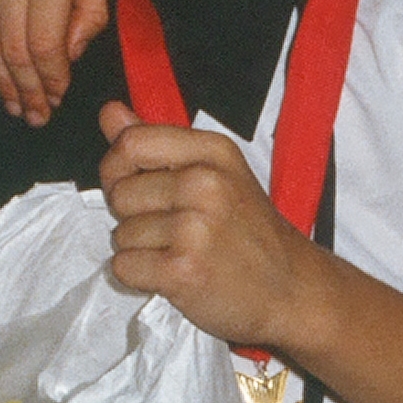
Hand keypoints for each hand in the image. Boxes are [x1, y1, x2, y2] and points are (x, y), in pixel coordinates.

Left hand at [97, 102, 316, 348]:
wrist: (291, 290)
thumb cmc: (250, 234)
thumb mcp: (217, 173)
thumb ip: (157, 142)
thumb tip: (110, 112)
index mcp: (213, 152)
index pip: (132, 143)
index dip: (117, 168)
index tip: (135, 187)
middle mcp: (205, 184)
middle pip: (120, 193)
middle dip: (133, 217)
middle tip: (173, 232)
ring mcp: (194, 228)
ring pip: (120, 234)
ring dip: (140, 251)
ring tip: (180, 254)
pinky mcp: (183, 270)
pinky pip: (123, 267)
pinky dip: (140, 278)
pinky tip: (173, 276)